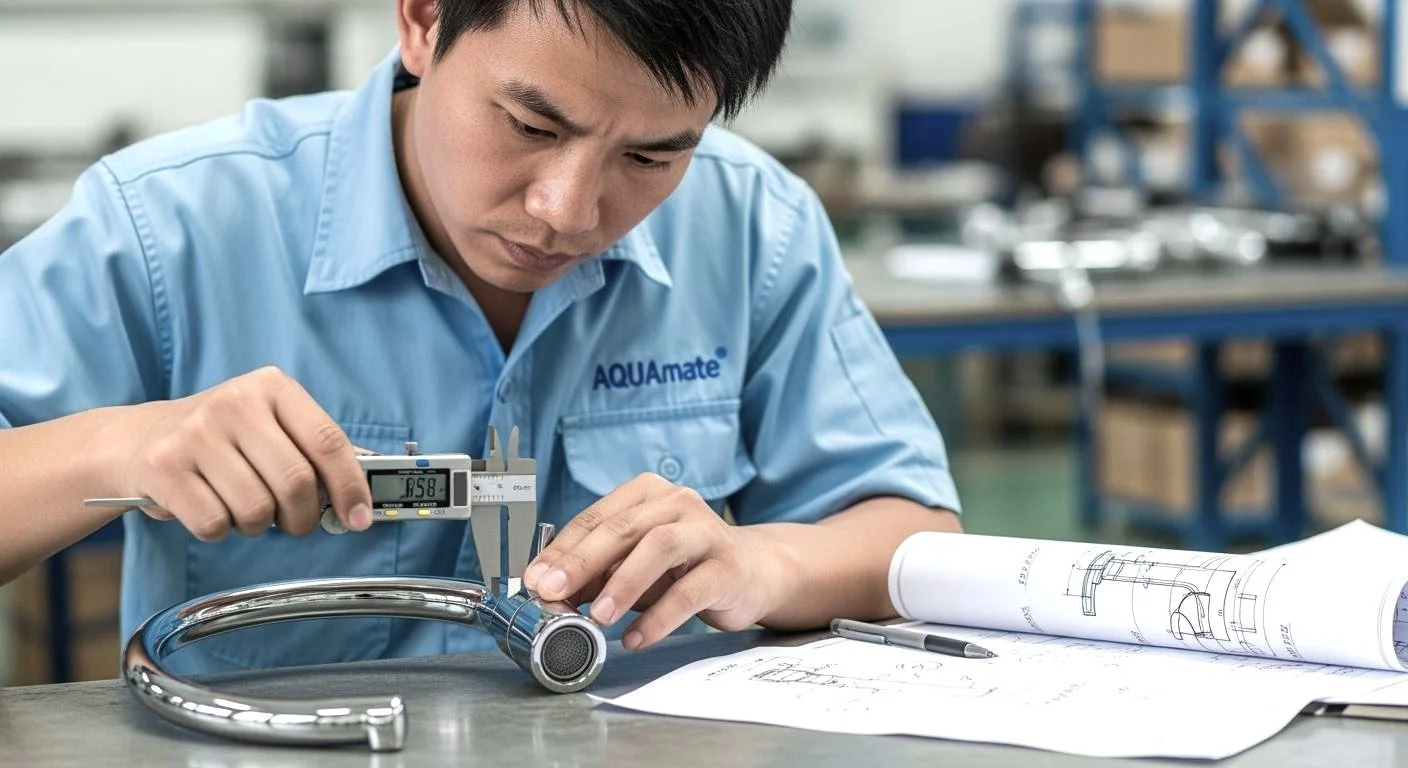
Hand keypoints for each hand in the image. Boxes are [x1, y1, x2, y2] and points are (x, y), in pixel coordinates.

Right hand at [107, 366, 372, 539]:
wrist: (137, 439)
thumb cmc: (222, 440)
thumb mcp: (271, 426)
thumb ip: (315, 452)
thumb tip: (364, 495)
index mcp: (273, 387)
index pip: (327, 441)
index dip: (351, 486)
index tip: (359, 519)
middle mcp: (234, 402)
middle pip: (296, 481)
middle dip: (303, 517)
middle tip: (294, 522)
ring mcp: (196, 433)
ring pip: (256, 509)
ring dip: (258, 525)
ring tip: (242, 507)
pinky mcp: (163, 467)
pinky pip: (214, 524)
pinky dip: (220, 530)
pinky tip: (210, 507)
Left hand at [522, 472, 782, 649]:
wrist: (754, 571)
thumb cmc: (684, 566)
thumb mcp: (635, 563)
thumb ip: (598, 571)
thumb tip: (550, 592)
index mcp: (647, 494)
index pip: (596, 518)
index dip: (562, 550)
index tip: (535, 581)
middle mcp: (677, 503)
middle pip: (623, 528)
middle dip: (582, 562)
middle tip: (553, 593)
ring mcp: (706, 531)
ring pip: (660, 547)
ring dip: (624, 583)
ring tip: (598, 616)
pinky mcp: (727, 567)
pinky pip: (690, 591)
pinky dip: (659, 618)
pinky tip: (636, 638)